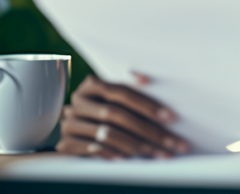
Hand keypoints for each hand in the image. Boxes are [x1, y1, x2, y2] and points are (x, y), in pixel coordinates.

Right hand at [56, 73, 190, 159]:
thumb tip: (145, 79)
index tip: (172, 118)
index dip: (147, 104)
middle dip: (149, 130)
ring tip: (159, 154)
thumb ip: (130, 90)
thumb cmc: (105, 113)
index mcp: (90, 86)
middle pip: (116, 114)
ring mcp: (69, 123)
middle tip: (173, 143)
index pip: (121, 92)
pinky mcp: (66, 144)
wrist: (77, 135)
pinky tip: (131, 160)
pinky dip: (114, 154)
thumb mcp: (116, 100)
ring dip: (137, 146)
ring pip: (107, 134)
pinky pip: (93, 149)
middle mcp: (77, 102)